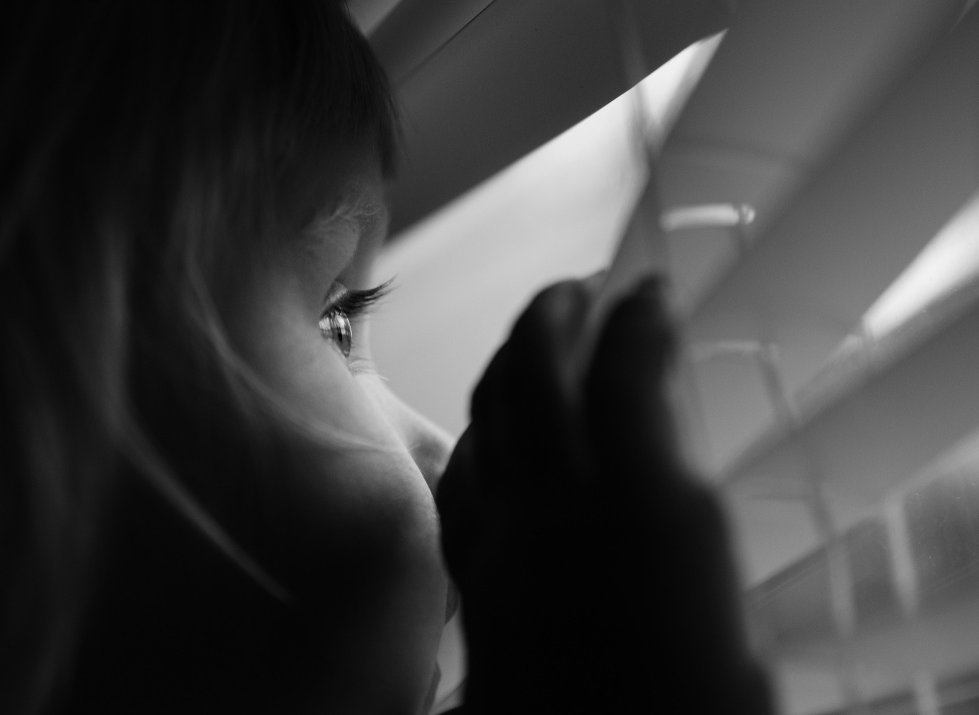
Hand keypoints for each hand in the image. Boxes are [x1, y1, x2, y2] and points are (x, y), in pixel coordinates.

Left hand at [436, 277, 772, 712]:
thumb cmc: (687, 708)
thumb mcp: (734, 614)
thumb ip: (689, 518)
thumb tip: (664, 459)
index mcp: (642, 512)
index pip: (627, 372)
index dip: (639, 317)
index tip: (652, 291)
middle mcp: (559, 511)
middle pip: (536, 373)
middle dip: (555, 312)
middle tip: (580, 288)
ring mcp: (504, 543)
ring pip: (488, 417)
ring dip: (509, 360)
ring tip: (532, 336)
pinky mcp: (479, 583)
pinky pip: (462, 481)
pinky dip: (479, 435)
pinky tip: (492, 432)